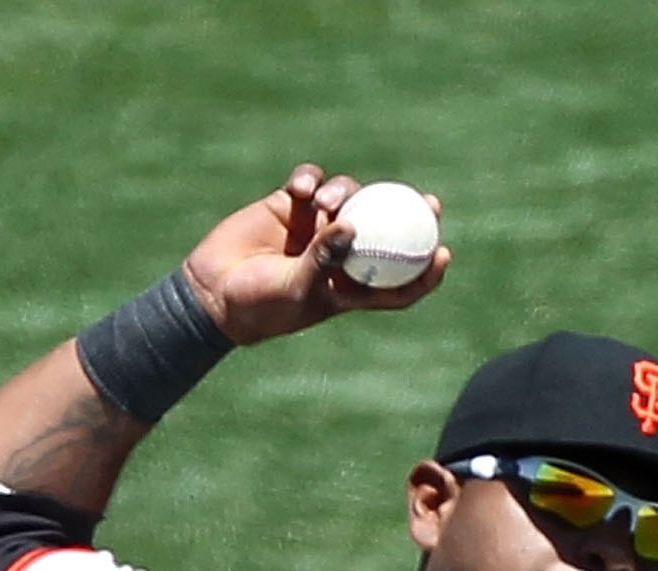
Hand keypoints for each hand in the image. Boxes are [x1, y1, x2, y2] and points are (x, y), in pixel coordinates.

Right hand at [183, 165, 449, 345]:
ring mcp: (315, 227)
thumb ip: (323, 258)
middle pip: (384, 232)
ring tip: (325, 201)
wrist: (214, 291)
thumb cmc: (261, 305)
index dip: (424, 271)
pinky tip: (300, 188)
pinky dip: (309, 179)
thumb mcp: (297, 289)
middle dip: (410, 216)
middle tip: (429, 203)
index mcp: (348, 288)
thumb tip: (353, 225)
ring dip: (345, 192)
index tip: (444, 254)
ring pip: (349, 199)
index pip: (396, 283)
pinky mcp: (289, 206)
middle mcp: (338, 255)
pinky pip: (310, 182)